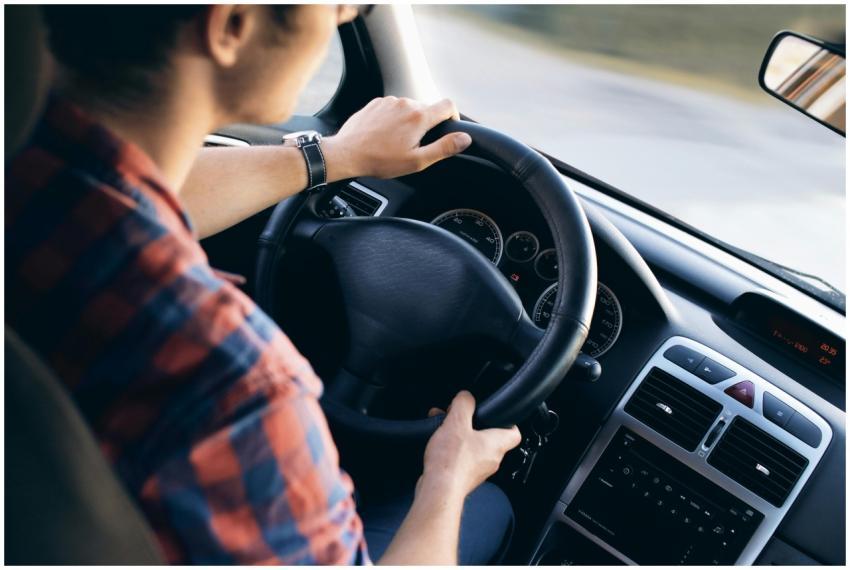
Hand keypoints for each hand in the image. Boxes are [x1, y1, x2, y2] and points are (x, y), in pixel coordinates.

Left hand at [322, 97, 471, 180]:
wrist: (347, 153)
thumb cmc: (380, 160)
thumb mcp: (417, 160)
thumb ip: (444, 148)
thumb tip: (464, 139)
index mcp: (419, 117)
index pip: (448, 105)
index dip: (453, 117)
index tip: (448, 129)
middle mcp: (406, 103)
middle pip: (427, 109)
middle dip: (426, 125)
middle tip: (415, 146)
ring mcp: (389, 101)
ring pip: (409, 108)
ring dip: (409, 122)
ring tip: (396, 142)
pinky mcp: (376, 103)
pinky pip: (393, 108)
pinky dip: (394, 119)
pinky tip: (384, 135)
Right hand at [419, 391, 521, 500]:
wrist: (439, 491)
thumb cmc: (451, 461)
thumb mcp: (456, 422)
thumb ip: (463, 404)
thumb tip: (466, 396)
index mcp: (496, 444)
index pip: (514, 433)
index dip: (508, 421)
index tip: (498, 414)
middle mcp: (491, 459)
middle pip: (489, 438)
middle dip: (473, 425)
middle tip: (460, 417)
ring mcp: (478, 471)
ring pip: (473, 448)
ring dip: (459, 436)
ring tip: (443, 428)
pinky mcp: (464, 478)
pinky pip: (461, 459)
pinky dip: (451, 450)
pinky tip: (438, 445)